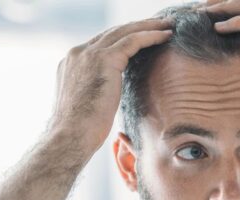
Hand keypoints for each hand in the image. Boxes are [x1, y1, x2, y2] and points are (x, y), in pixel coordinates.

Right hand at [48, 17, 173, 150]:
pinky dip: (151, 36)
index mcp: (71, 63)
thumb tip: (108, 98)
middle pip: (113, 33)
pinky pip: (133, 40)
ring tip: (168, 25)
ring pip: (124, 32)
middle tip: (160, 23)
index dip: (123, 38)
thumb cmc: (80, 132)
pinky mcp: (104, 59)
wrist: (71, 136)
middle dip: (137, 26)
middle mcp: (78, 53)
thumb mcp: (87, 105)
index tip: (142, 37)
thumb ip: (96, 92)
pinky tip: (166, 35)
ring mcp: (89, 54)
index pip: (101, 43)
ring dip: (149, 26)